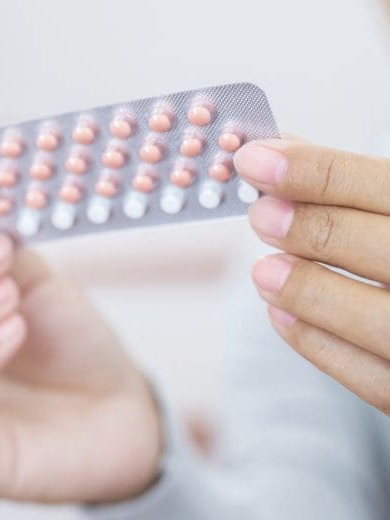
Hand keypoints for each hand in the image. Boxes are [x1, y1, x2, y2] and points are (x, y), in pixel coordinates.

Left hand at [235, 139, 389, 411]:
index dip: (318, 170)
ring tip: (262, 270)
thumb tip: (271, 153)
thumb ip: (348, 184)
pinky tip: (278, 313)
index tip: (252, 158)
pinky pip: (373, 378)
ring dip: (310, 291)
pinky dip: (318, 344)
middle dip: (314, 229)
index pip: (389, 186)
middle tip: (259, 214)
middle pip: (389, 249)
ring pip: (382, 320)